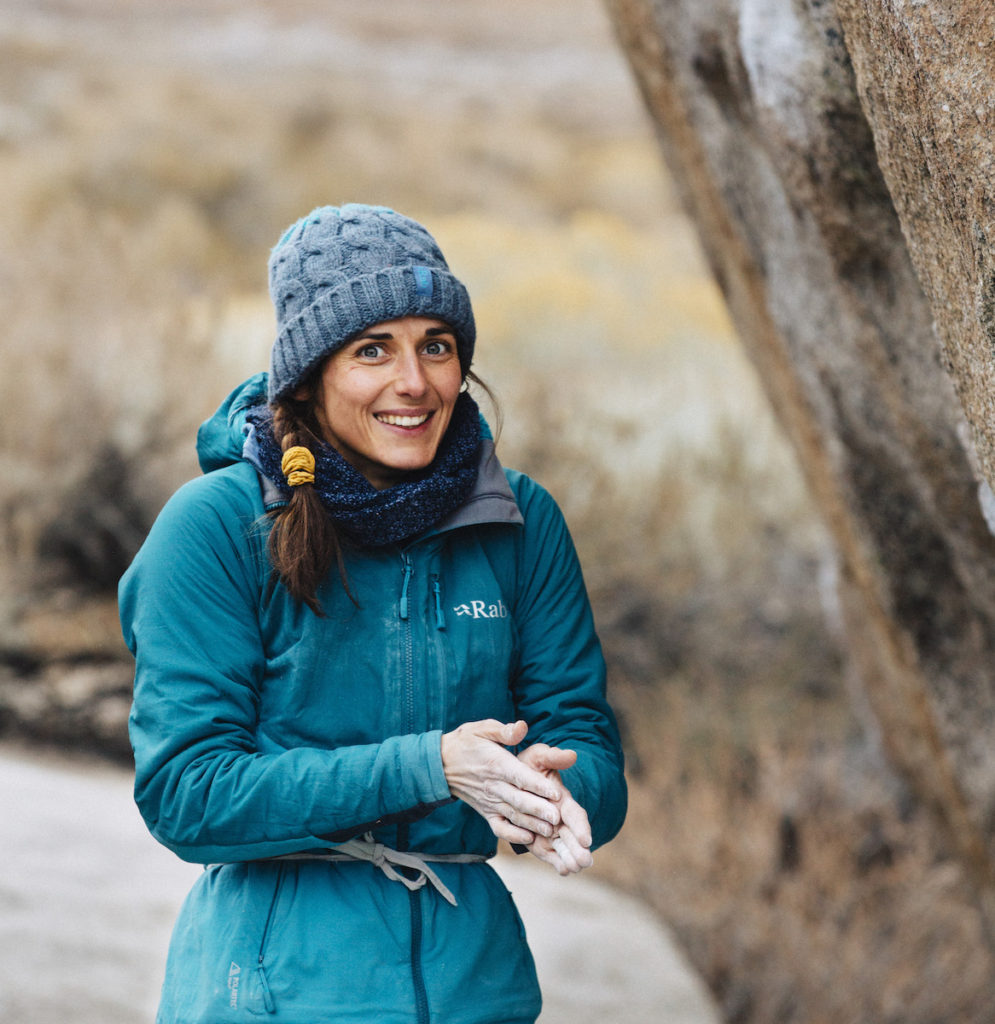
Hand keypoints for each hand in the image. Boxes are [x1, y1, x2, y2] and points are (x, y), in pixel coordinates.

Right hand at [441, 720, 562, 845]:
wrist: (441, 764)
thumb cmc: (467, 743)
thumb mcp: (483, 728)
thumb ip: (504, 731)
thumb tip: (522, 727)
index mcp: (496, 764)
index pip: (519, 776)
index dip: (538, 785)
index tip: (556, 793)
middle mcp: (493, 785)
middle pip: (518, 800)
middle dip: (539, 809)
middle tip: (558, 818)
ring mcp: (489, 801)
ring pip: (513, 815)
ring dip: (532, 824)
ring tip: (550, 832)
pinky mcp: (486, 812)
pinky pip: (499, 827)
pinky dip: (512, 835)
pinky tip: (528, 839)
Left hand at [516, 744, 592, 874]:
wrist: (513, 778)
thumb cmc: (529, 765)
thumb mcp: (539, 757)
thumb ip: (552, 757)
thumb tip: (571, 754)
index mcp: (561, 798)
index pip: (574, 814)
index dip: (580, 826)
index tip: (586, 839)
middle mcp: (559, 817)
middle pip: (571, 834)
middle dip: (578, 848)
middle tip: (585, 861)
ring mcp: (549, 830)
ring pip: (562, 846)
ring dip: (569, 857)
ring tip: (575, 868)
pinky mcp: (538, 840)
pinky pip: (548, 852)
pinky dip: (557, 862)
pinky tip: (565, 871)